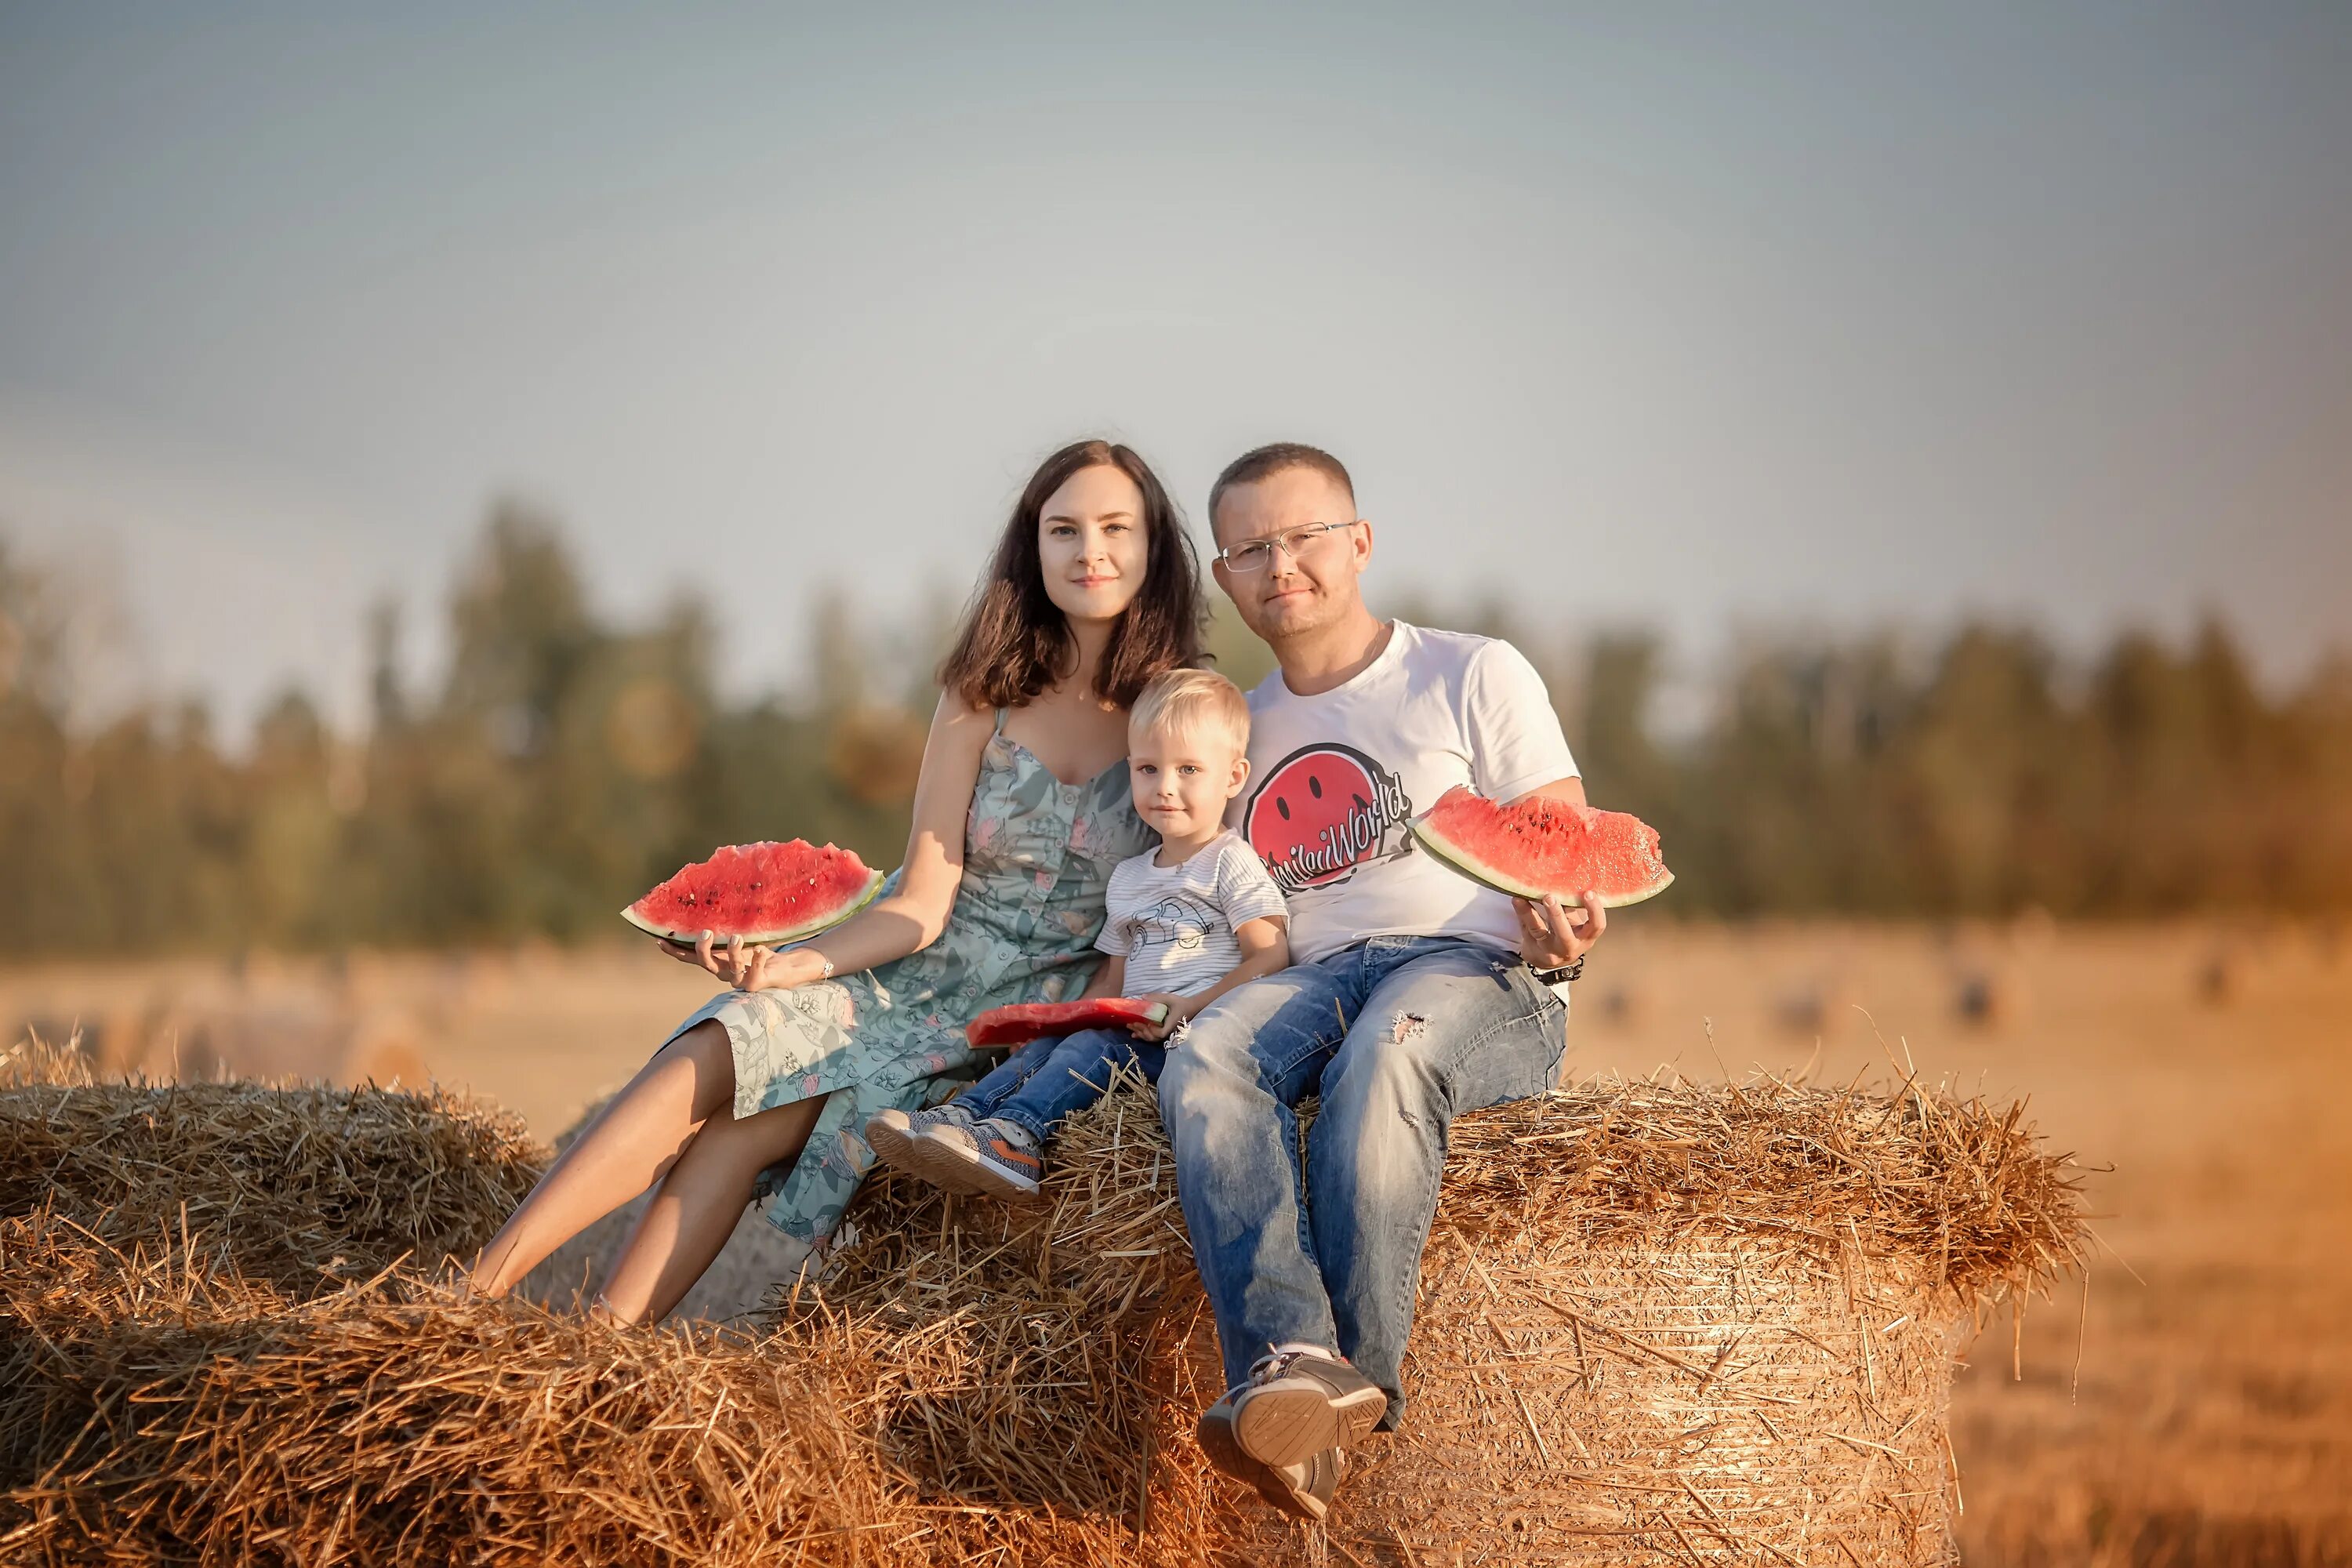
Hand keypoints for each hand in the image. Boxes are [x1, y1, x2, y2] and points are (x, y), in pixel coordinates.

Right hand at [656, 931, 819, 991]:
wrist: (784, 968)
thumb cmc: (759, 948)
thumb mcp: (740, 934)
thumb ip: (727, 925)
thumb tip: (716, 896)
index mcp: (716, 960)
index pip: (689, 956)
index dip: (673, 950)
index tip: (658, 939)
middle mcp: (723, 972)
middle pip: (705, 964)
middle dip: (703, 949)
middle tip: (707, 933)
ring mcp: (739, 980)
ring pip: (732, 970)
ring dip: (734, 953)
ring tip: (738, 937)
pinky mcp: (756, 984)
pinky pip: (755, 974)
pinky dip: (759, 960)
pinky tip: (762, 949)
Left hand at [1126, 993, 1194, 1042]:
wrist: (1191, 1008)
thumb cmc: (1181, 1003)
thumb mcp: (1170, 998)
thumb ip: (1156, 998)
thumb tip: (1142, 997)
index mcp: (1171, 1024)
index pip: (1161, 1033)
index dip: (1152, 1030)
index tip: (1146, 1023)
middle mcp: (1168, 1031)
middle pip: (1153, 1037)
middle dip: (1141, 1031)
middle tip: (1131, 1024)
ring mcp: (1166, 1033)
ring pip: (1152, 1038)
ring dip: (1141, 1034)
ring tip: (1131, 1029)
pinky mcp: (1164, 1032)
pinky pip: (1153, 1036)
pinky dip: (1144, 1035)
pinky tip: (1135, 1034)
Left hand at [1512, 891, 1605, 970]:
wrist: (1547, 959)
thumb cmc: (1566, 933)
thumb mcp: (1573, 923)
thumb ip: (1572, 906)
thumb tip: (1569, 880)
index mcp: (1586, 938)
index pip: (1596, 926)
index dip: (1595, 911)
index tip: (1589, 893)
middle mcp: (1569, 946)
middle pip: (1565, 934)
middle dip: (1557, 915)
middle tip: (1550, 896)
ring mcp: (1548, 949)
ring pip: (1540, 931)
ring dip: (1532, 912)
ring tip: (1527, 895)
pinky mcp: (1532, 945)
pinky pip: (1526, 928)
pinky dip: (1522, 912)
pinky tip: (1517, 899)